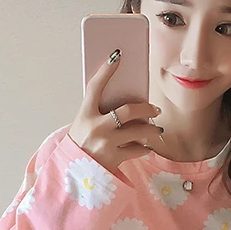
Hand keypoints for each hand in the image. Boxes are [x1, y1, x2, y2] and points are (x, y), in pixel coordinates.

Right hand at [68, 48, 161, 173]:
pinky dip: (145, 148)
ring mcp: (106, 143)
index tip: (116, 57)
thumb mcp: (82, 124)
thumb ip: (98, 112)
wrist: (73, 173)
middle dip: (146, 108)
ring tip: (157, 129)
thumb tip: (124, 101)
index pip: (95, 87)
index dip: (105, 71)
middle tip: (155, 109)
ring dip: (151, 129)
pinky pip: (137, 150)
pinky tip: (147, 147)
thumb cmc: (80, 144)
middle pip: (129, 110)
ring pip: (139, 131)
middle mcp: (96, 127)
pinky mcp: (114, 158)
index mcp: (85, 114)